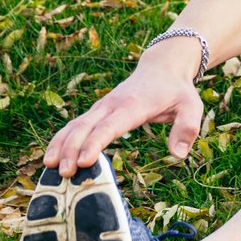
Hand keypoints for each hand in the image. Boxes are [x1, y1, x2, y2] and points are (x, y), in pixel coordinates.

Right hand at [42, 63, 204, 175]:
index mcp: (133, 105)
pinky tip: (51, 158)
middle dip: (71, 148)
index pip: (110, 126)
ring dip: (61, 144)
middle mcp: (111, 105)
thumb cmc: (177, 91)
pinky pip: (74, 126)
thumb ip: (187, 129)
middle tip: (63, 173)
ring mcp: (101, 108)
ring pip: (75, 125)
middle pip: (85, 126)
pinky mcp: (97, 112)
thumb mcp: (191, 107)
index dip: (95, 143)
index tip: (84, 161)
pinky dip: (61, 140)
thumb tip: (178, 154)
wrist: (161, 67)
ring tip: (49, 167)